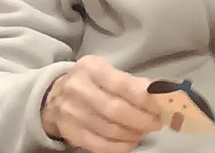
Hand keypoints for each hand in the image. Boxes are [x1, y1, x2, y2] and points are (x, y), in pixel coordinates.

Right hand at [41, 56, 161, 152]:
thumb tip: (158, 92)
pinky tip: (131, 142)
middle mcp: (79, 90)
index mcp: (91, 68)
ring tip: (144, 131)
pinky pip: (99, 145)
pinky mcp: (72, 133)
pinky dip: (119, 146)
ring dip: (133, 133)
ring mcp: (73, 114)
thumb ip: (130, 81)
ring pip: (109, 130)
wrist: (54, 97)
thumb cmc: (89, 80)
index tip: (160, 105)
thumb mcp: (106, 71)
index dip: (143, 97)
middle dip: (141, 118)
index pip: (121, 84)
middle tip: (156, 122)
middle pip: (115, 109)